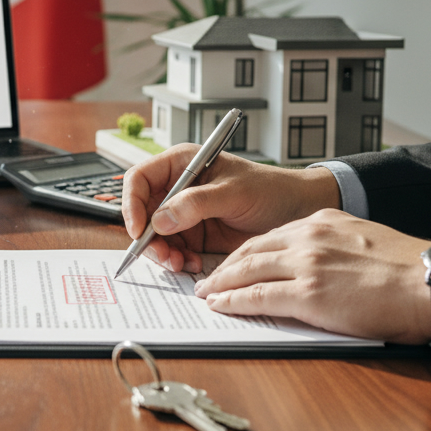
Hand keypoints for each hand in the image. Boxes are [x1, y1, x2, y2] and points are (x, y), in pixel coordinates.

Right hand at [121, 143, 340, 272]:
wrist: (297, 213)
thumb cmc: (270, 189)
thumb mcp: (234, 192)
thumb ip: (197, 203)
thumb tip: (160, 219)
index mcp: (182, 165)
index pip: (140, 179)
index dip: (132, 204)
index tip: (139, 230)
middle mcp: (178, 188)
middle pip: (143, 212)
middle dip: (148, 237)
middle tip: (164, 257)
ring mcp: (185, 213)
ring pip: (155, 236)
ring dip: (163, 253)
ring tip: (181, 264)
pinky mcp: (195, 236)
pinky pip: (173, 251)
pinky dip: (178, 261)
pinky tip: (193, 265)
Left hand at [193, 209, 430, 343]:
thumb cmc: (409, 271)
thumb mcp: (364, 241)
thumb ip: (334, 248)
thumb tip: (320, 267)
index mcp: (323, 222)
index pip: (271, 236)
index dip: (246, 252)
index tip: (232, 262)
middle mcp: (309, 237)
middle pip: (250, 249)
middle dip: (225, 266)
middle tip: (208, 279)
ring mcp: (306, 264)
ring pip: (247, 271)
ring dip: (221, 284)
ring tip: (206, 294)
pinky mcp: (307, 294)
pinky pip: (256, 297)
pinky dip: (232, 303)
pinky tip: (220, 307)